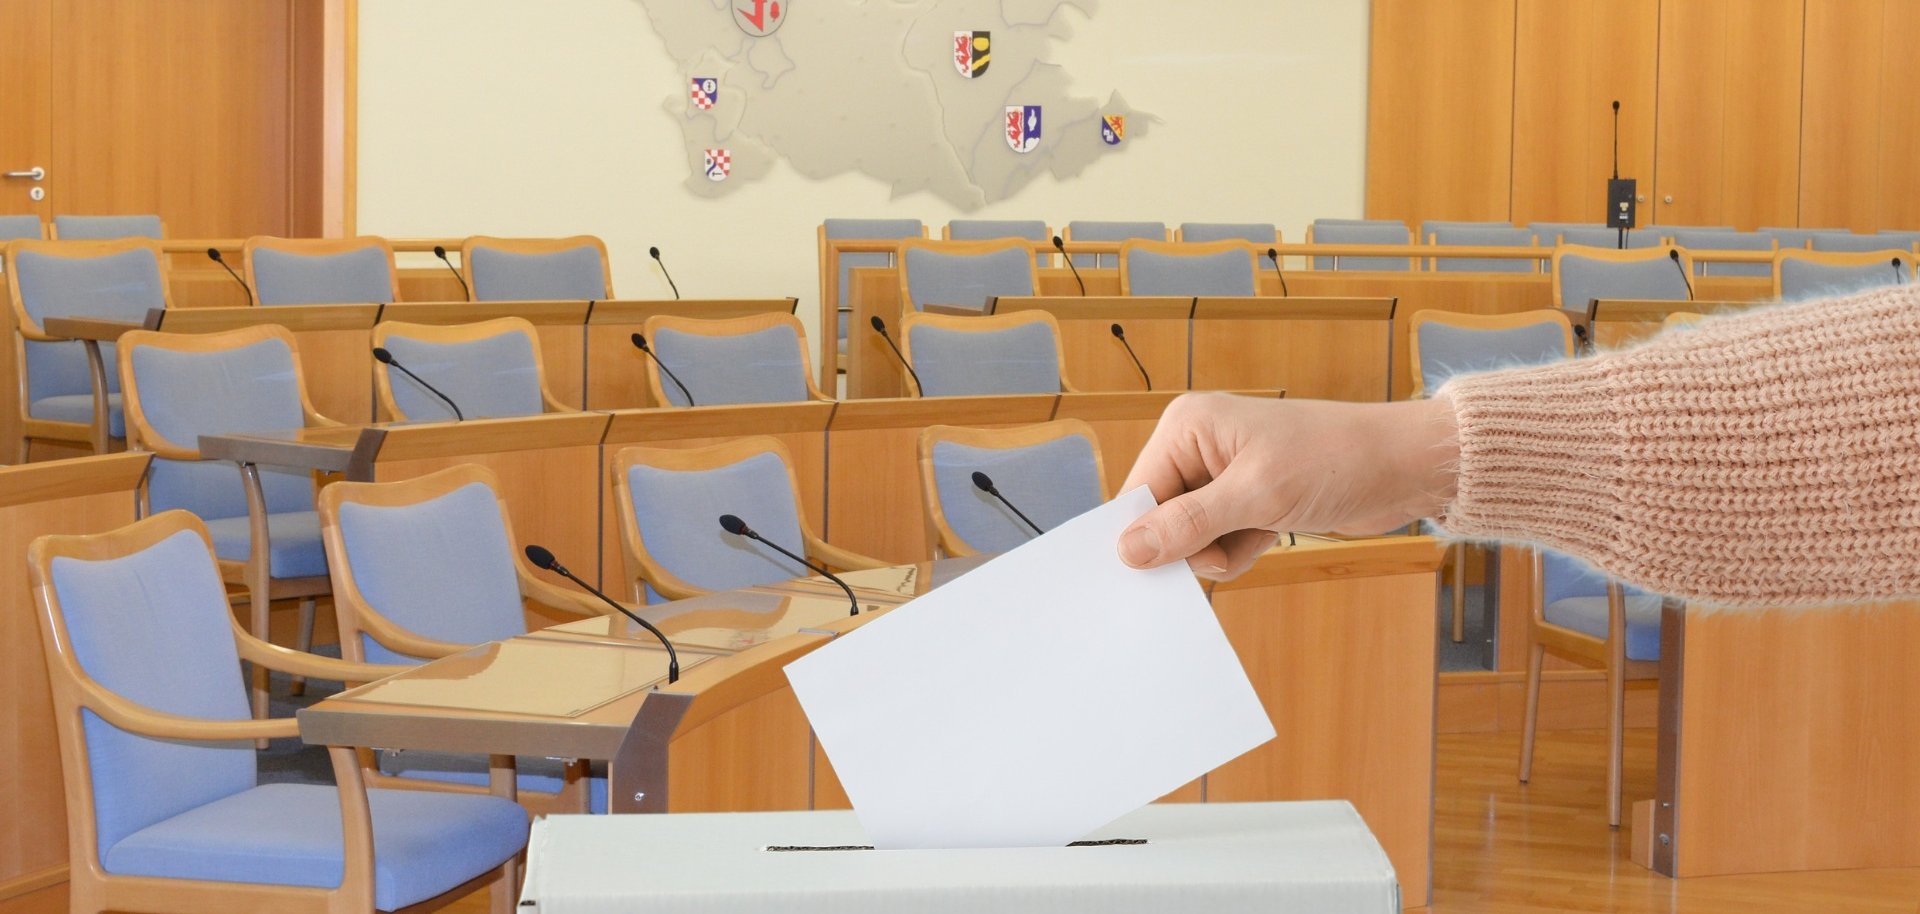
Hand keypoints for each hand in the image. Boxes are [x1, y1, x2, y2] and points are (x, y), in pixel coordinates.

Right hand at [1116, 392, 1457, 578]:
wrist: (1402, 467)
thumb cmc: (1334, 461)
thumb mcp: (1256, 497)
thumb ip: (1188, 524)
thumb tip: (1128, 549)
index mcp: (1188, 426)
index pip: (1139, 492)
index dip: (1147, 535)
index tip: (1160, 572)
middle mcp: (1199, 445)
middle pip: (1161, 516)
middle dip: (1192, 545)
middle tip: (1226, 549)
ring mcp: (1223, 473)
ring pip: (1191, 536)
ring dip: (1220, 551)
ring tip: (1258, 534)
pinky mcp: (1247, 497)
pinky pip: (1219, 540)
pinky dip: (1239, 550)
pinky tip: (1270, 534)